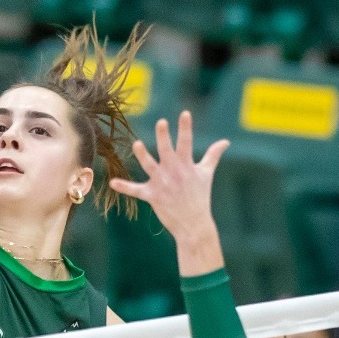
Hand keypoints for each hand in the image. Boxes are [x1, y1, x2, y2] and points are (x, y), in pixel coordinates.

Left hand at [109, 111, 229, 272]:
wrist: (193, 224)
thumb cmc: (200, 196)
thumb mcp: (207, 174)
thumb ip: (213, 155)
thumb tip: (226, 142)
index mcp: (186, 165)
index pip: (187, 143)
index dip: (186, 128)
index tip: (184, 114)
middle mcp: (174, 172)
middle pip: (167, 151)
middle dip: (164, 137)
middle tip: (161, 123)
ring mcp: (162, 184)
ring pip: (150, 166)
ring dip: (143, 155)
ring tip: (137, 144)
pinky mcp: (152, 196)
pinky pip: (136, 190)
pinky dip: (124, 187)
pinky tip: (112, 182)